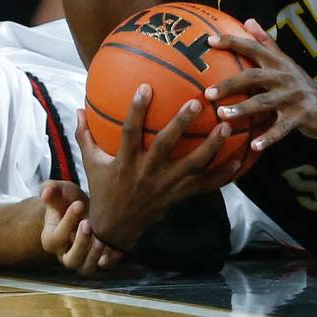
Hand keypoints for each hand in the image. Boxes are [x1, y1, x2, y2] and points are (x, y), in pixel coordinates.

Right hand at [40, 180, 122, 276]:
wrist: (83, 207)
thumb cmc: (68, 200)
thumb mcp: (59, 190)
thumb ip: (50, 189)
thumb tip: (46, 192)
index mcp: (51, 239)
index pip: (56, 237)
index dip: (67, 222)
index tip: (78, 204)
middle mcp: (65, 254)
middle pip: (71, 260)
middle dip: (80, 244)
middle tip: (88, 223)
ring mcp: (82, 259)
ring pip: (86, 268)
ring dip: (95, 254)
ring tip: (101, 237)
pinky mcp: (98, 259)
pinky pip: (104, 267)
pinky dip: (111, 259)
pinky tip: (116, 246)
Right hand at [75, 85, 238, 250]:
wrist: (115, 228)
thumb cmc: (103, 190)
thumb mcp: (90, 163)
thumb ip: (85, 135)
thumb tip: (78, 108)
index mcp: (125, 162)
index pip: (130, 133)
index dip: (137, 110)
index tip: (145, 87)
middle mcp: (148, 173)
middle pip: (166, 147)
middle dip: (181, 124)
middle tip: (197, 103)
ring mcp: (167, 186)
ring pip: (193, 166)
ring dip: (211, 147)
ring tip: (226, 127)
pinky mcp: (180, 196)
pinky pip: (206, 186)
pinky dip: (223, 175)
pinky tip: (238, 161)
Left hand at [205, 19, 316, 150]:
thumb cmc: (301, 83)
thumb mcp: (285, 62)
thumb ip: (266, 43)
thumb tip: (248, 20)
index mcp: (278, 63)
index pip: (253, 48)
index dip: (232, 42)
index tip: (210, 41)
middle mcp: (284, 76)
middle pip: (253, 77)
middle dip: (230, 84)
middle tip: (208, 93)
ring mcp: (293, 96)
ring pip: (264, 102)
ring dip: (243, 109)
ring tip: (222, 115)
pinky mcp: (302, 116)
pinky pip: (282, 128)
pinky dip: (268, 137)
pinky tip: (254, 146)